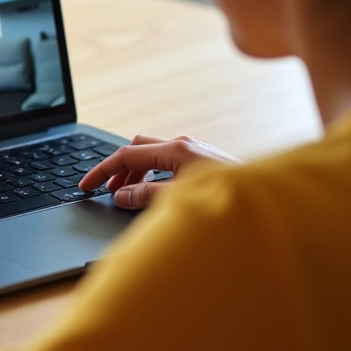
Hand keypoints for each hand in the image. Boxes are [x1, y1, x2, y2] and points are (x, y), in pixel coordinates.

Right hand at [77, 134, 240, 208]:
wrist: (265, 205)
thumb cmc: (226, 200)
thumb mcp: (177, 200)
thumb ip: (145, 197)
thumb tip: (121, 196)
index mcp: (176, 149)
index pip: (127, 154)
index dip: (102, 171)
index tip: (85, 185)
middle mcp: (186, 145)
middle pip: (139, 149)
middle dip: (119, 169)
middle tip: (107, 192)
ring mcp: (197, 152)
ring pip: (154, 156)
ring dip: (137, 174)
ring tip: (127, 196)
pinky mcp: (206, 162)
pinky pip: (169, 163)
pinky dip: (154, 176)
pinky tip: (155, 194)